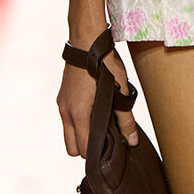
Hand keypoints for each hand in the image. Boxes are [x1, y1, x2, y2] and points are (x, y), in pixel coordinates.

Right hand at [57, 39, 138, 155]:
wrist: (87, 40)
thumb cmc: (105, 63)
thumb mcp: (120, 90)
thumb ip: (126, 118)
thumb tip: (132, 141)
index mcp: (78, 114)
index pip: (83, 150)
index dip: (98, 154)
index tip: (112, 150)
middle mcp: (66, 112)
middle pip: (72, 148)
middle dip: (88, 148)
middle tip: (107, 140)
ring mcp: (62, 104)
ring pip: (68, 134)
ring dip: (82, 135)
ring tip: (101, 125)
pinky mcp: (62, 96)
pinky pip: (67, 120)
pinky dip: (78, 123)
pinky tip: (94, 112)